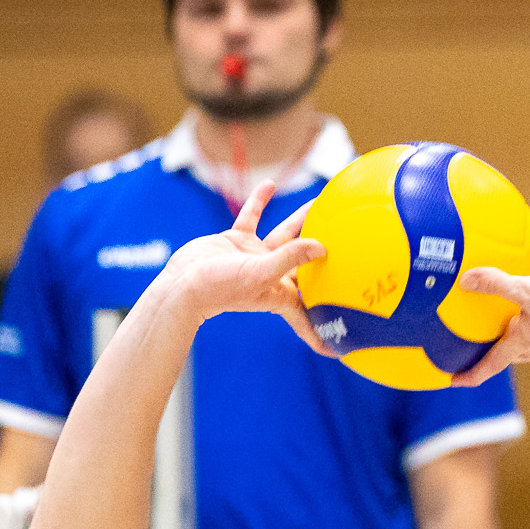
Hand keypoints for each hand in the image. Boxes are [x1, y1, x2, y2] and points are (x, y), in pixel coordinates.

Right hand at [154, 180, 328, 354]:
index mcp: (279, 293)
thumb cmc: (219, 289)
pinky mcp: (237, 241)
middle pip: (305, 262)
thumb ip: (289, 257)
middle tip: (347, 236)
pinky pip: (252, 217)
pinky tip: (269, 185)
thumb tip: (321, 247)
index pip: (308, 311)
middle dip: (323, 252)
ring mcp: (254, 256)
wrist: (182, 283)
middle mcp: (270, 275)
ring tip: (319, 202)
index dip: (324, 326)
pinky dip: (260, 202)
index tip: (342, 343)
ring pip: (285, 234)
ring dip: (300, 220)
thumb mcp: (260, 274)